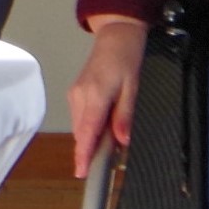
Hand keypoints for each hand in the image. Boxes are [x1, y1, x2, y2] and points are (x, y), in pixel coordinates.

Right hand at [69, 17, 148, 178]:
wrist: (115, 36)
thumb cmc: (127, 58)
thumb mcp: (133, 87)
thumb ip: (125, 115)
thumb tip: (122, 140)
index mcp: (95, 95)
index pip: (87, 131)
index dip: (84, 153)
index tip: (81, 171)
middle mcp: (80, 96)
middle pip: (82, 132)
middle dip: (90, 149)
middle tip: (106, 162)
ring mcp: (75, 94)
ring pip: (80, 126)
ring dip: (90, 138)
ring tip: (108, 144)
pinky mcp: (75, 93)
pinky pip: (80, 117)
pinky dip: (89, 127)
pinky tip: (102, 127)